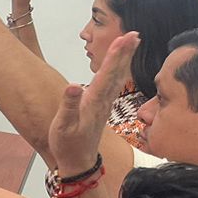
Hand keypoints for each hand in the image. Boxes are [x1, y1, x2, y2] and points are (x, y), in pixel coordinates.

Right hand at [48, 31, 137, 174]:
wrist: (79, 163)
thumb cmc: (68, 145)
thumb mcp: (62, 127)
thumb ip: (68, 106)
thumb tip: (74, 85)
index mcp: (93, 102)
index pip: (107, 74)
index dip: (115, 56)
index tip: (124, 39)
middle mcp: (103, 100)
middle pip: (117, 72)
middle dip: (125, 52)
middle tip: (135, 34)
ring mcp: (104, 103)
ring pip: (118, 76)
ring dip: (125, 58)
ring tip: (132, 42)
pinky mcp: (102, 106)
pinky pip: (114, 83)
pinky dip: (120, 69)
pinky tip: (122, 64)